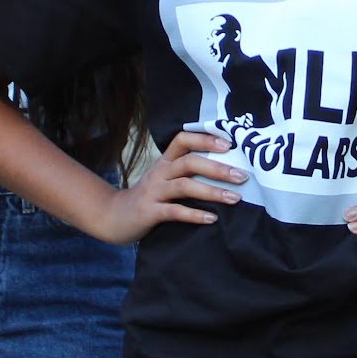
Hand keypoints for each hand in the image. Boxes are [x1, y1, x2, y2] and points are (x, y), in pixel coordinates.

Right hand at [89, 130, 244, 243]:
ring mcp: (154, 192)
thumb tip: (227, 171)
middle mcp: (160, 173)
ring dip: (212, 191)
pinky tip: (212, 219)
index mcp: (165, 161)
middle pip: (189, 162)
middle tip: (242, 176)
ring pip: (184, 186)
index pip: (183, 139)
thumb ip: (186, 172)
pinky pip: (174, 211)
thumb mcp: (164, 179)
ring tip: (234, 198)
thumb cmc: (149, 197)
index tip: (229, 144)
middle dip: (218, 168)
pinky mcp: (150, 212)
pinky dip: (194, 214)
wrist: (114, 217)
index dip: (205, 139)